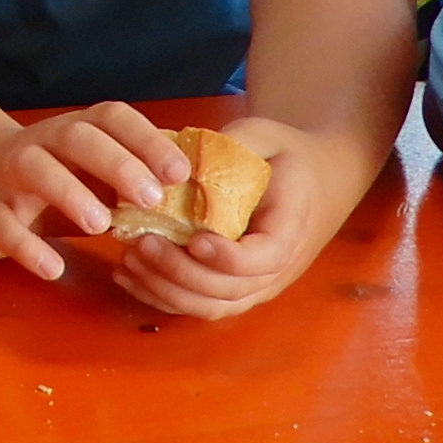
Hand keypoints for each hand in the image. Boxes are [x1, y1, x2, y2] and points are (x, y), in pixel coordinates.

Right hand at [0, 101, 186, 278]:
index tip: (180, 172)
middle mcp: (41, 143)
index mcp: (74, 129)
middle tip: (150, 197)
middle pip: (77, 137)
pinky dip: (27, 246)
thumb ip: (132, 172)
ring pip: (35, 169)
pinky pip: (2, 224)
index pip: (112, 118)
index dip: (147, 140)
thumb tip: (197, 188)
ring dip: (70, 193)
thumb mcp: (89, 166)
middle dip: (116, 163)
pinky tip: (53, 267)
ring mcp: (9, 175)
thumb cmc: (53, 175)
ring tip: (101, 224)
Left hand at [110, 116, 360, 321]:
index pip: (264, 259)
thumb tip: (180, 161)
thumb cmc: (285, 155)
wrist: (314, 179)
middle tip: (143, 243)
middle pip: (230, 291)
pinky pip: (198, 305)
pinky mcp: (234, 288)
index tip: (194, 239)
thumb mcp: (265, 136)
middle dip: (181, 273)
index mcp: (290, 230)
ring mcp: (256, 285)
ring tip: (129, 259)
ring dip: (166, 289)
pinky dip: (161, 297)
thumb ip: (231, 145)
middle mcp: (277, 269)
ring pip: (211, 306)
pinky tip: (128, 276)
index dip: (227, 258)